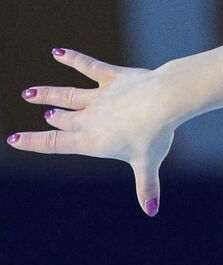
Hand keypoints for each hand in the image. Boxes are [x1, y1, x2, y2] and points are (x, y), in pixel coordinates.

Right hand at [8, 49, 176, 217]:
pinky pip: (88, 67)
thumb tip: (151, 212)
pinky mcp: (112, 77)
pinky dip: (73, 59)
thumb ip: (146, 187)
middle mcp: (90, 118)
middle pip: (62, 119)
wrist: (165, 101)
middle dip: (50, 117)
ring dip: (48, 94)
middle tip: (40, 111)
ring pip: (66, 95)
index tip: (13, 139)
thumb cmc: (155, 134)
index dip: (33, 142)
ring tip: (30, 93)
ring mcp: (100, 96)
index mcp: (91, 140)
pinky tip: (58, 52)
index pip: (55, 144)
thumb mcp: (148, 164)